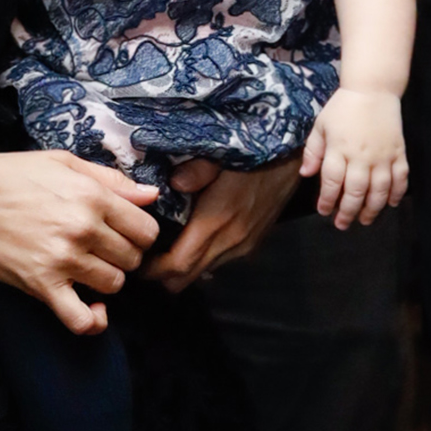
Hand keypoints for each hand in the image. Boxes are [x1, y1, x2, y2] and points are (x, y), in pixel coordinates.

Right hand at [0, 149, 159, 331]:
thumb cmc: (9, 177)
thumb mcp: (61, 162)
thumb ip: (111, 180)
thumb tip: (153, 194)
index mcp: (92, 196)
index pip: (147, 230)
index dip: (139, 234)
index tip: (122, 233)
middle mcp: (83, 229)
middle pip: (133, 259)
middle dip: (122, 256)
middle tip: (100, 249)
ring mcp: (64, 260)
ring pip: (114, 284)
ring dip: (104, 280)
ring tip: (86, 268)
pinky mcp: (43, 286)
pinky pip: (82, 319)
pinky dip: (93, 321)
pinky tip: (93, 309)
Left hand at [148, 151, 298, 288]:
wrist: (292, 159)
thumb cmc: (254, 154)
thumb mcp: (221, 153)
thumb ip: (195, 171)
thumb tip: (172, 184)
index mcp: (216, 221)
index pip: (178, 264)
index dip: (154, 271)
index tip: (137, 262)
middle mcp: (230, 242)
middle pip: (187, 278)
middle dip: (163, 277)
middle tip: (143, 261)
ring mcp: (243, 246)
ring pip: (203, 272)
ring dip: (182, 269)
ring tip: (164, 251)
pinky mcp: (253, 243)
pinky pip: (219, 262)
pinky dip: (201, 261)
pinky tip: (192, 243)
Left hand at [300, 86, 408, 228]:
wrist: (373, 89)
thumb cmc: (343, 108)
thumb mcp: (321, 126)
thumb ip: (313, 151)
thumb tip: (306, 175)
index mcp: (339, 149)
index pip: (332, 182)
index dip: (327, 200)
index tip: (324, 211)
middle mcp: (361, 156)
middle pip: (356, 191)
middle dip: (348, 211)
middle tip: (342, 224)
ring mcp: (383, 156)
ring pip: (379, 190)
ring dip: (372, 209)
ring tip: (365, 220)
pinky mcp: (399, 153)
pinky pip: (400, 178)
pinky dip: (396, 193)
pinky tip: (390, 204)